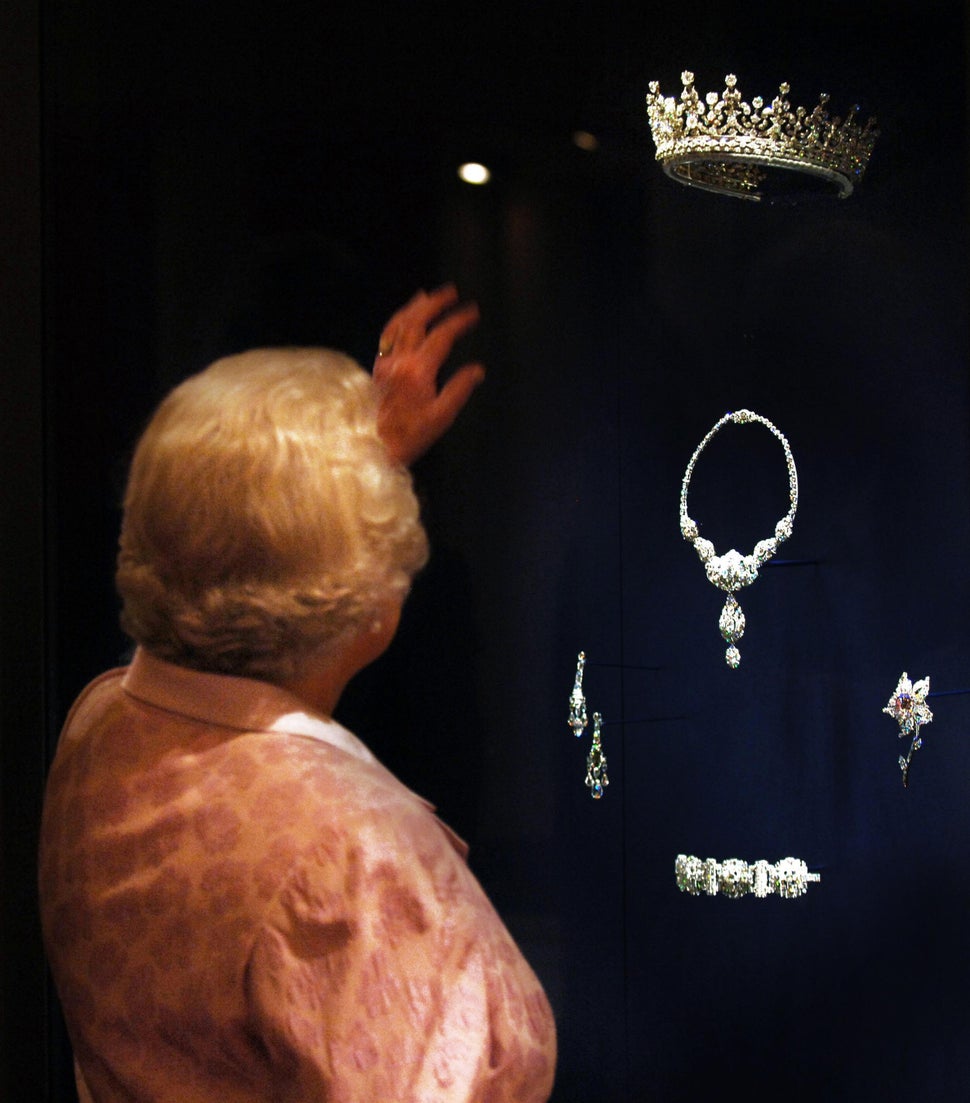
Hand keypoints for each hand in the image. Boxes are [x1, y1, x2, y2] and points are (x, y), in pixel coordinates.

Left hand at [373, 285, 484, 465]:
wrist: (372, 447)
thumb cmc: (408, 437)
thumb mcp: (441, 417)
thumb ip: (459, 390)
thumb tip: (476, 371)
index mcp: (417, 371)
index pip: (441, 336)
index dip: (458, 321)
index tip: (472, 312)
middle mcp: (398, 360)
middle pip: (416, 320)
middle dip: (435, 303)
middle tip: (451, 292)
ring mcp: (384, 363)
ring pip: (398, 325)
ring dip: (414, 307)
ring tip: (426, 296)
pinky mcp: (377, 369)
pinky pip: (387, 336)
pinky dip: (398, 322)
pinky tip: (403, 320)